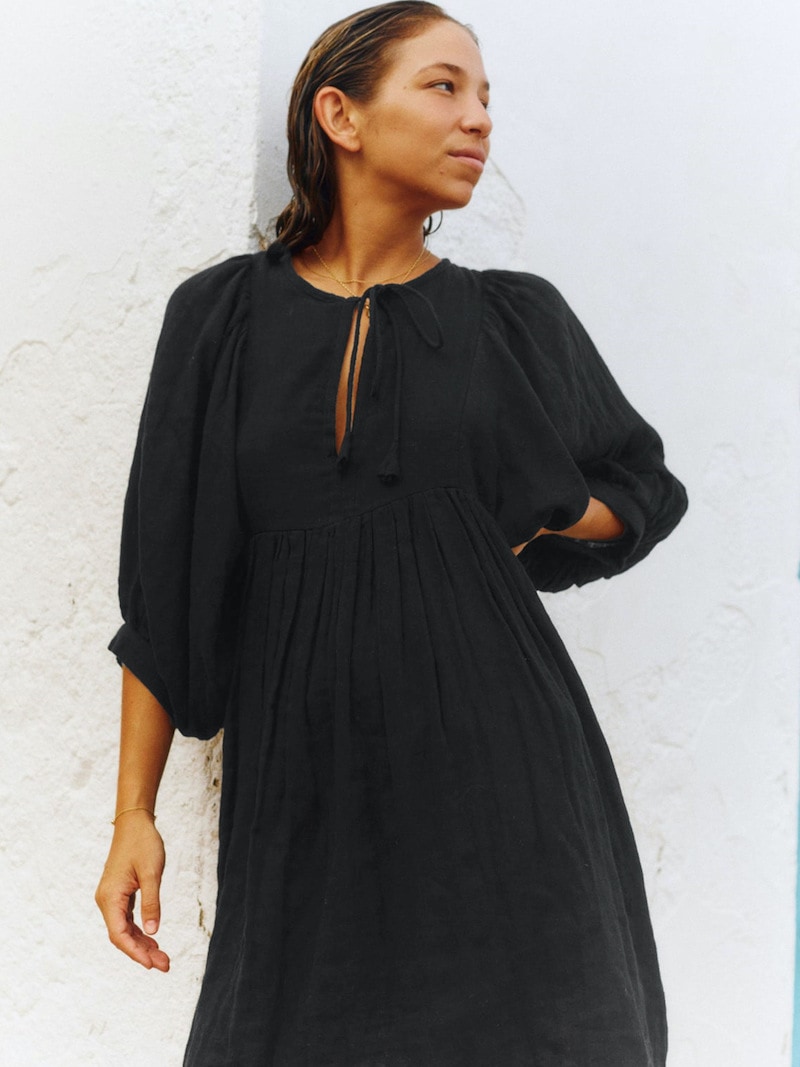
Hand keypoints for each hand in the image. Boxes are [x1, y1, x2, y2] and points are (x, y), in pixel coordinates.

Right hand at [95, 813, 169, 971]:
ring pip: (124, 929)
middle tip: (166, 965)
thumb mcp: (151, 872)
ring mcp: (111, 898)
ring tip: (163, 958)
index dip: (135, 952)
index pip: (119, 934)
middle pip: (121, 936)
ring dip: (142, 944)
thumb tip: (153, 932)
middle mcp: (106, 901)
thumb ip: (152, 902)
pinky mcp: (119, 894)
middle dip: (142, 953)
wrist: (134, 823)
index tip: (152, 964)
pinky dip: (139, 931)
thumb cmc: (143, 843)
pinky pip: (126, 919)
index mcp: (110, 897)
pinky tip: (153, 940)